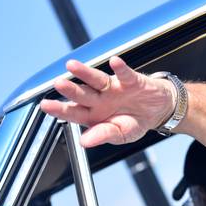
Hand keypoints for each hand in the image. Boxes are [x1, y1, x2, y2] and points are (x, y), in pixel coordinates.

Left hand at [40, 57, 174, 146]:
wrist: (158, 111)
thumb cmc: (136, 122)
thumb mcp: (122, 134)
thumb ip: (103, 135)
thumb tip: (85, 142)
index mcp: (94, 115)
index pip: (74, 112)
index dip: (60, 109)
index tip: (46, 106)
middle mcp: (100, 99)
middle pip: (82, 94)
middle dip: (70, 89)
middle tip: (59, 84)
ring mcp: (114, 88)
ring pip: (97, 79)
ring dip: (85, 73)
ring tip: (73, 66)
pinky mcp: (131, 80)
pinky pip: (124, 74)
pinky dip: (120, 68)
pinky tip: (115, 63)